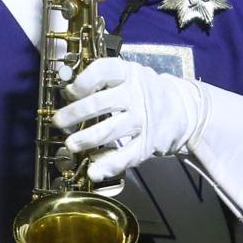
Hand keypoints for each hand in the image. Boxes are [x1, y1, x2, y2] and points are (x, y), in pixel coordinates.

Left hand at [52, 57, 207, 183]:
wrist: (184, 109)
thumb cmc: (145, 90)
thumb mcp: (128, 75)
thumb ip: (102, 80)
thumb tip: (66, 91)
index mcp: (129, 73)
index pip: (103, 71)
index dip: (83, 81)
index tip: (69, 92)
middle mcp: (136, 95)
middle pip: (100, 104)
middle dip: (74, 114)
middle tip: (58, 122)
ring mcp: (142, 120)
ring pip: (110, 131)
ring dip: (86, 139)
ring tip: (70, 144)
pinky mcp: (148, 143)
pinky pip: (126, 156)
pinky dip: (108, 165)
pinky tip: (93, 171)